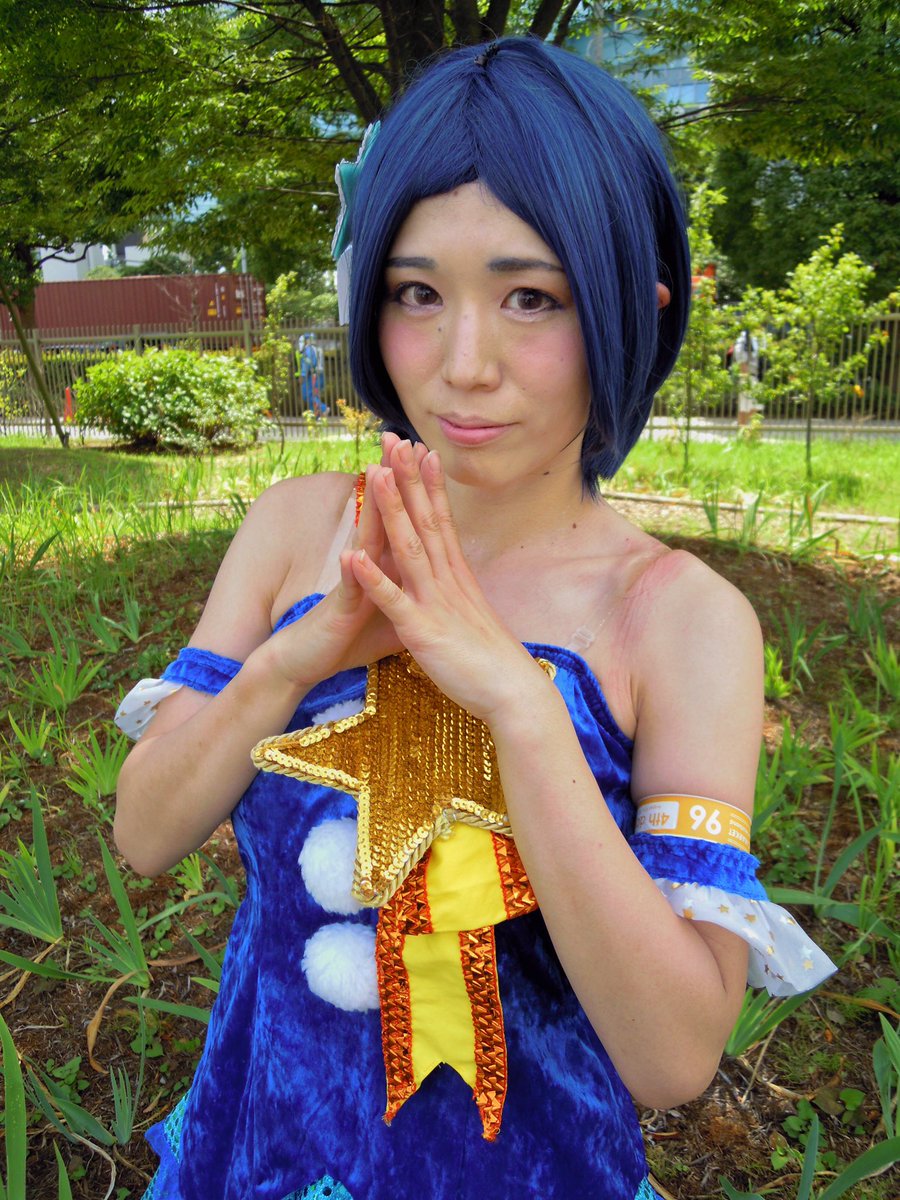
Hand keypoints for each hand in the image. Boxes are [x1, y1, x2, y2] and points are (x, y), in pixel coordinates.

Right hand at [265, 436, 420, 689]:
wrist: (305, 662)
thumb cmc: (345, 638)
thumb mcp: (388, 614)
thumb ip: (406, 591)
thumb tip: (430, 580)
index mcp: (384, 567)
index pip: (403, 520)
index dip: (416, 490)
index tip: (428, 454)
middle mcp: (366, 567)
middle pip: (382, 517)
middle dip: (393, 480)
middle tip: (400, 439)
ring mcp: (351, 585)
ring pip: (364, 542)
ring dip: (371, 510)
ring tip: (376, 473)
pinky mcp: (338, 611)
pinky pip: (347, 590)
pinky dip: (352, 573)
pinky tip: (352, 553)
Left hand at [349, 439, 543, 723]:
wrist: (517, 696)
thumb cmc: (496, 665)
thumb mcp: (475, 621)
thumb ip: (461, 598)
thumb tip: (460, 586)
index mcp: (459, 578)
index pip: (441, 520)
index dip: (429, 484)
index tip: (421, 450)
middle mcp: (448, 581)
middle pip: (424, 519)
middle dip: (407, 477)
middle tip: (394, 438)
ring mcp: (435, 603)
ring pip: (408, 547)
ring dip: (390, 509)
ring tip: (372, 473)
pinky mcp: (422, 631)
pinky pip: (393, 601)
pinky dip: (372, 578)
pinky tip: (352, 556)